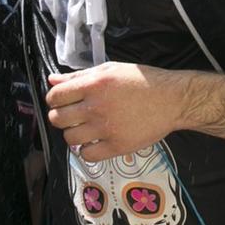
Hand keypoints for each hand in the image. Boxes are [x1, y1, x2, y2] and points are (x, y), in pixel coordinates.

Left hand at [45, 63, 181, 161]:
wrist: (171, 100)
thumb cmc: (142, 81)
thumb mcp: (109, 70)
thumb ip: (78, 76)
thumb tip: (52, 80)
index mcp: (94, 85)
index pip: (55, 96)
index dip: (53, 100)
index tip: (60, 102)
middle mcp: (96, 107)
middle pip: (58, 119)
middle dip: (59, 117)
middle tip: (71, 116)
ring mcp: (106, 129)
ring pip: (70, 138)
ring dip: (72, 134)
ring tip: (84, 129)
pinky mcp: (117, 146)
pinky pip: (88, 155)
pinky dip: (86, 150)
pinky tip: (94, 141)